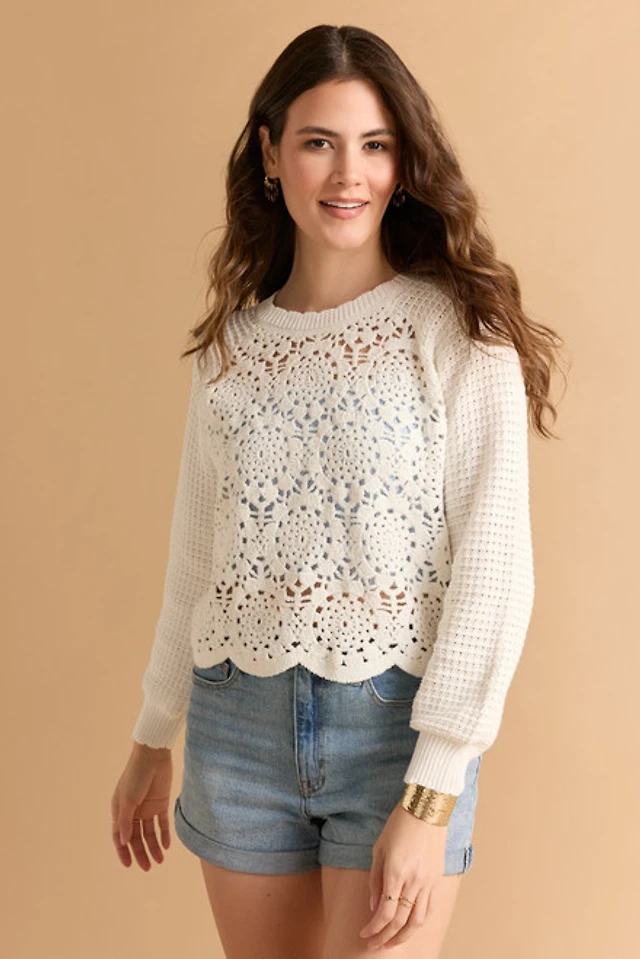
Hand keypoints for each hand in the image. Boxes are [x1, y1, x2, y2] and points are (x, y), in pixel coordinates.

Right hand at [111, 742, 172, 870]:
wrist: (153, 756)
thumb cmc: (135, 776)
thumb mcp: (128, 800)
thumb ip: (126, 821)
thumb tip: (123, 842)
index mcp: (120, 810)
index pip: (120, 836)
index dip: (123, 851)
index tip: (128, 865)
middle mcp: (133, 811)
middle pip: (136, 837)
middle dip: (141, 853)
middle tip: (147, 868)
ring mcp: (147, 808)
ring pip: (150, 833)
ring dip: (154, 847)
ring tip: (160, 861)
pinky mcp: (161, 803)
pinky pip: (162, 823)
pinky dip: (164, 834)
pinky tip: (167, 846)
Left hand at [359, 799, 447, 950]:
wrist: (426, 808)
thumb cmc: (399, 824)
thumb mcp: (379, 848)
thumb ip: (375, 879)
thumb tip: (374, 905)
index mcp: (396, 872)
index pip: (385, 912)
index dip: (373, 928)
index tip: (364, 934)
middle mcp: (414, 881)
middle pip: (400, 922)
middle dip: (385, 938)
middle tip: (374, 946)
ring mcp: (428, 882)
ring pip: (418, 921)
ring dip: (403, 936)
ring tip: (391, 942)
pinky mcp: (437, 879)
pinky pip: (429, 908)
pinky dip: (419, 922)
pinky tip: (410, 926)